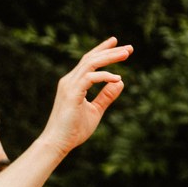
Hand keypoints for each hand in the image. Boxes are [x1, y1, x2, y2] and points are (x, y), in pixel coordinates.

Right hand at [38, 39, 133, 155]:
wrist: (58, 142)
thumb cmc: (74, 129)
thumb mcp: (96, 110)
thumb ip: (106, 96)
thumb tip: (120, 82)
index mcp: (75, 83)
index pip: (89, 61)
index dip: (103, 50)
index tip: (118, 44)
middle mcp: (70, 80)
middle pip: (91, 59)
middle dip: (110, 51)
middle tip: (130, 48)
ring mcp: (69, 86)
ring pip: (90, 64)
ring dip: (109, 58)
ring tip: (126, 54)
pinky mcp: (71, 94)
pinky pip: (89, 78)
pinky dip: (104, 76)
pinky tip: (117, 78)